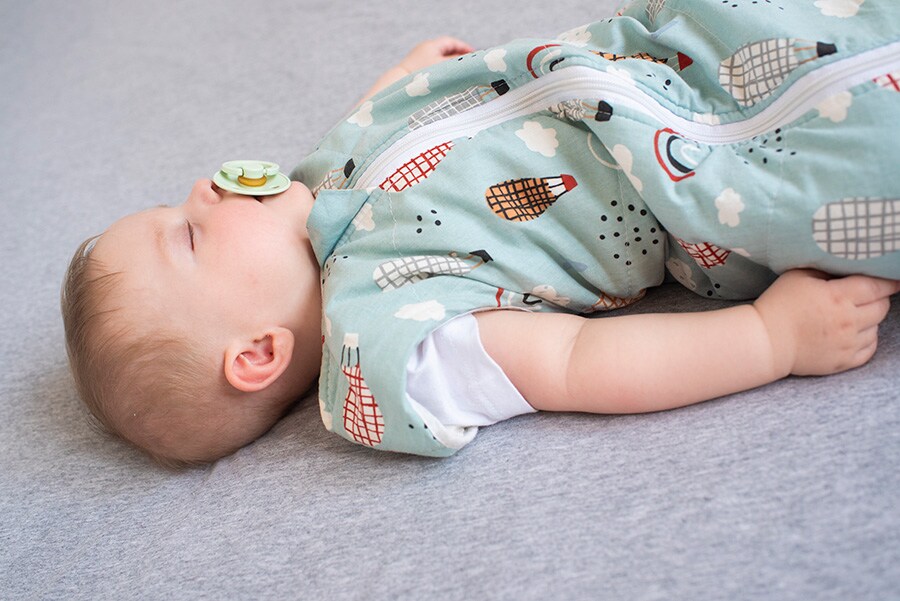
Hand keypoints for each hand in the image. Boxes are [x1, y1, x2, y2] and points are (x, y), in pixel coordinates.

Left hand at [398, 36, 474, 72]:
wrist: (400, 85)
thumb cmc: (422, 75)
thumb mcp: (443, 67)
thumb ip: (457, 62)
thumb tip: (470, 61)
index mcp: (432, 45)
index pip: (451, 42)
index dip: (464, 47)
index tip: (473, 54)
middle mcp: (425, 49)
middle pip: (446, 50)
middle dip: (458, 56)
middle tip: (468, 64)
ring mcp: (420, 59)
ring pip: (439, 59)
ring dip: (450, 64)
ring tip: (459, 72)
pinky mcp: (416, 69)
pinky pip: (433, 67)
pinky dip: (441, 70)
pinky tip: (446, 78)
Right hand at [753, 269, 899, 375]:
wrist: (765, 341)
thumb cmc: (778, 304)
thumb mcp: (798, 276)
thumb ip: (825, 268)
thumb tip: (844, 264)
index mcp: (837, 297)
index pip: (877, 287)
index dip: (889, 282)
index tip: (894, 279)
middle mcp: (847, 321)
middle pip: (881, 307)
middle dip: (878, 299)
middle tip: (865, 296)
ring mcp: (847, 344)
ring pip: (877, 328)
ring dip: (870, 320)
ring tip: (853, 315)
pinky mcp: (843, 362)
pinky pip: (870, 349)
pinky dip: (867, 339)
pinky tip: (853, 333)